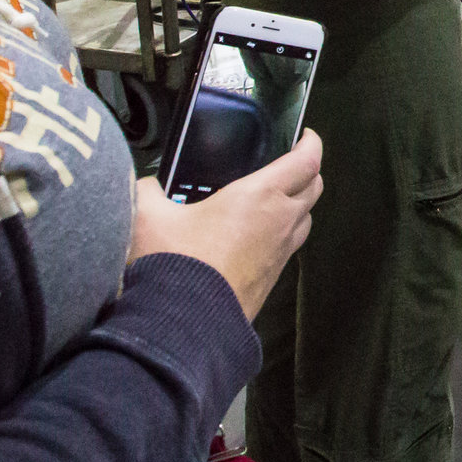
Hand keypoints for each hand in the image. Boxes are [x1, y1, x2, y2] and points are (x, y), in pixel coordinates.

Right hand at [129, 129, 322, 319]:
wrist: (185, 326)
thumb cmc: (174, 262)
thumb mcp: (148, 215)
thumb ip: (148, 191)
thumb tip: (147, 186)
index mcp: (261, 196)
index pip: (306, 161)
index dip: (311, 144)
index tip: (305, 136)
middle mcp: (280, 222)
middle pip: (313, 188)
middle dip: (307, 172)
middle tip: (288, 164)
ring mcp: (281, 254)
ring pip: (305, 219)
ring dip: (297, 205)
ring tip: (273, 199)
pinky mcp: (272, 281)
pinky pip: (289, 248)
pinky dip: (282, 234)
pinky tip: (255, 236)